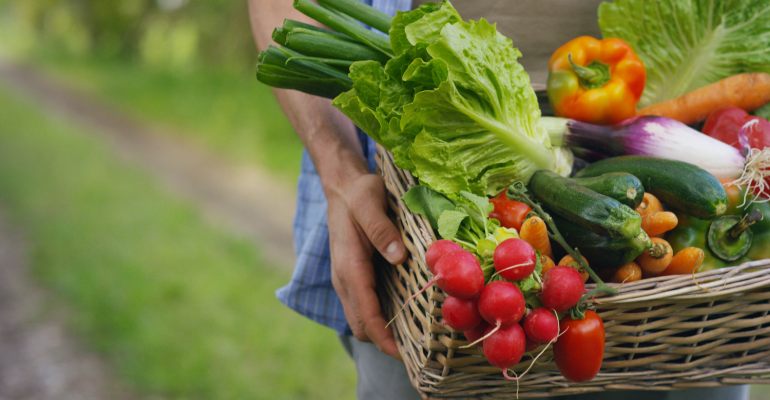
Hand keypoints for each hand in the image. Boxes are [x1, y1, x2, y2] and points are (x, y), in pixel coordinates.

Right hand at [326, 172, 406, 358]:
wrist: (342, 185)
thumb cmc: (359, 192)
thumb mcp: (369, 202)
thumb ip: (380, 229)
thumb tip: (397, 257)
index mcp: (349, 266)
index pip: (365, 313)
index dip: (383, 338)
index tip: (403, 354)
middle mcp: (344, 278)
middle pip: (361, 325)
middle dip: (384, 342)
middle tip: (418, 350)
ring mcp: (347, 279)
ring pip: (361, 318)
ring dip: (382, 332)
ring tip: (415, 339)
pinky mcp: (354, 276)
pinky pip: (365, 305)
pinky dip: (380, 317)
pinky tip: (405, 314)